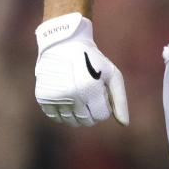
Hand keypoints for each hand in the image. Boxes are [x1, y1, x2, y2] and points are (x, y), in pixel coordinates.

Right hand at [34, 12, 129, 126]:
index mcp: (90, 89)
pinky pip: (56, 118)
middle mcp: (72, 96)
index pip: (101, 116)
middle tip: (91, 95)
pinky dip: (63, 112)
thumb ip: (120, 100)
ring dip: (77, 113)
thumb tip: (125, 124)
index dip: (104, 107)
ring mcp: (56, 98)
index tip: (101, 95)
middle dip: (92, 111)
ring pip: (71, 122)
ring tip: (79, 95)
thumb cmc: (93, 60)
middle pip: (86, 121)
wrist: (63, 44)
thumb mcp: (112, 74)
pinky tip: (67, 97)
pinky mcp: (43, 98)